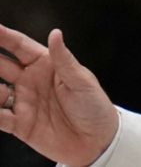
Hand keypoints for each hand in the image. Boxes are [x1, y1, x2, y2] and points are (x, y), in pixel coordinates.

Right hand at [0, 25, 118, 165]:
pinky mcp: (19, 124)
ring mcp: (23, 102)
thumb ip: (64, 59)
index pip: (19, 46)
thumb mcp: (81, 81)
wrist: (98, 141)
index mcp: (47, 65)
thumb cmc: (95, 107)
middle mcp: (31, 81)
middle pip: (1, 65)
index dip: (3, 36)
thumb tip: (55, 33)